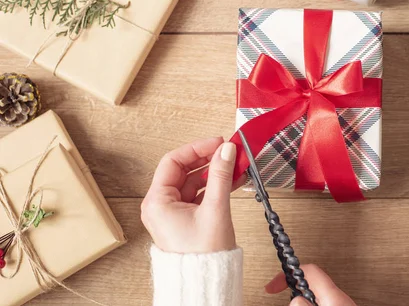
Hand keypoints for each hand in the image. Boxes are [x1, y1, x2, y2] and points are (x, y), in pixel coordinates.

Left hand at [141, 137, 245, 253]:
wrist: (206, 282)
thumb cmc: (203, 256)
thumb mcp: (215, 208)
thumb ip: (220, 175)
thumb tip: (226, 150)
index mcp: (157, 202)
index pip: (173, 161)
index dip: (196, 148)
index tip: (217, 142)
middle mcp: (160, 205)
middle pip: (183, 170)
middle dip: (208, 159)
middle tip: (228, 151)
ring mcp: (172, 212)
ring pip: (193, 182)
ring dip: (214, 172)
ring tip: (235, 165)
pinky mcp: (185, 218)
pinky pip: (199, 194)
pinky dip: (214, 186)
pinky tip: (232, 179)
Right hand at [265, 264, 356, 305]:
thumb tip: (296, 300)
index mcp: (335, 297)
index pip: (310, 271)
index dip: (288, 274)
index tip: (272, 287)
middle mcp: (341, 301)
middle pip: (312, 288)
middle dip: (295, 295)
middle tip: (280, 297)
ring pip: (318, 301)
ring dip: (304, 304)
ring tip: (295, 305)